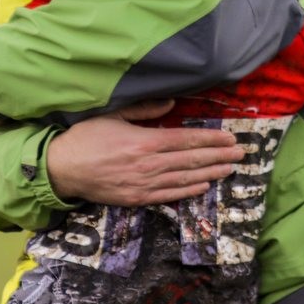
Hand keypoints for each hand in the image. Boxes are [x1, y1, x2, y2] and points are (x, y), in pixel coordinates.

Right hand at [46, 100, 243, 205]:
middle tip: (240, 154)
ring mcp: (143, 184)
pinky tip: (204, 186)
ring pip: (184, 179)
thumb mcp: (113, 115)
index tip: (229, 138)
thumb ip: (143, 109)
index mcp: (143, 141)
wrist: (62, 169)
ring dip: (210, 174)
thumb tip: (171, 104)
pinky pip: (169, 195)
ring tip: (229, 169)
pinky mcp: (136, 199)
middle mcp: (147, 164)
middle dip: (219, 156)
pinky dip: (188, 191)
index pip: (185, 140)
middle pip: (191, 160)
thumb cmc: (85, 138)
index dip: (210, 140)